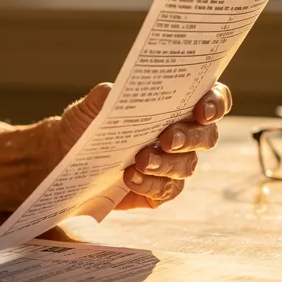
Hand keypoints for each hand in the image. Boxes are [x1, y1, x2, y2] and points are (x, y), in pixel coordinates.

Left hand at [56, 82, 232, 209]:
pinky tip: (130, 178)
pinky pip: (168, 190)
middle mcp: (182, 134)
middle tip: (168, 139)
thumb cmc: (86, 125)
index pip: (212, 100)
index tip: (202, 111)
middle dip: (190, 137)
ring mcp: (173, 164)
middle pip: (206, 136)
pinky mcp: (160, 190)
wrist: (66, 158)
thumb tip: (116, 91)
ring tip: (140, 160)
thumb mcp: (91, 106)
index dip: (216, 104)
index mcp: (175, 104)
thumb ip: (106, 96)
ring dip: (166, 163)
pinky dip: (151, 184)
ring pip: (187, 165)